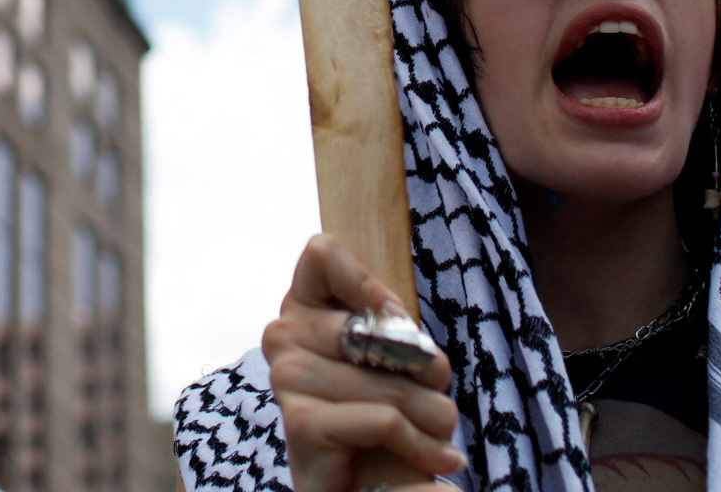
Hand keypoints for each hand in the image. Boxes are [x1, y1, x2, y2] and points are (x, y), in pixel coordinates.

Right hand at [262, 236, 462, 491]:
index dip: (369, 284)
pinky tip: (436, 457)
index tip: (395, 321)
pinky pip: (382, 420)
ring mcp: (286, 379)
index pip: (321, 252)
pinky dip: (421, 443)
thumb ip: (388, 318)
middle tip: (435, 393)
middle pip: (374, 326)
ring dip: (430, 414)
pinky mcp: (299, 424)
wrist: (373, 485)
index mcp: (302, 307)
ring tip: (438, 433)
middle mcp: (282, 336)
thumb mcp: (394, 351)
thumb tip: (392, 319)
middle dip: (424, 366)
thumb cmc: (386, 410)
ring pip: (385, 381)